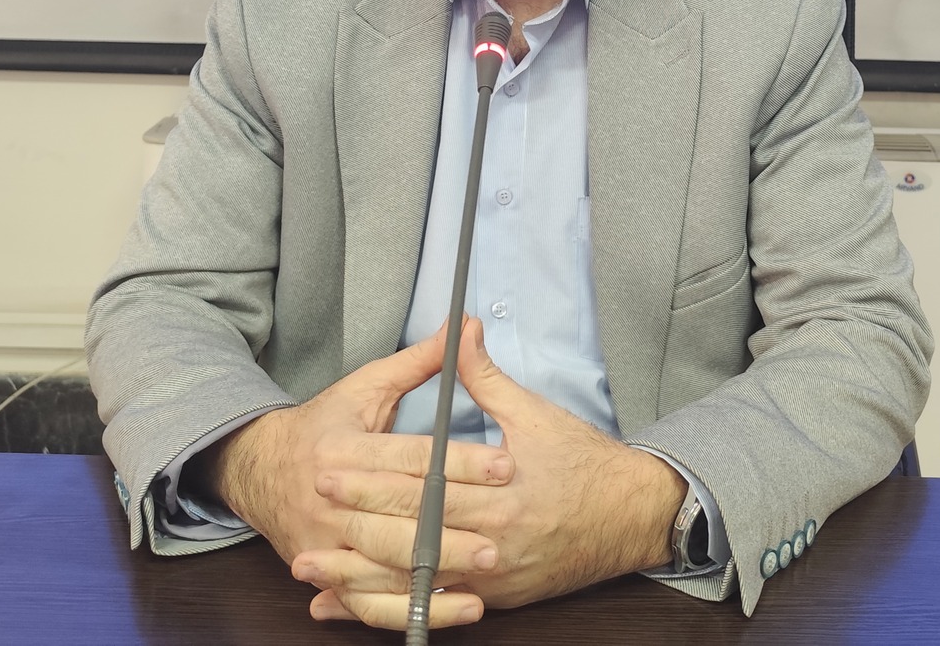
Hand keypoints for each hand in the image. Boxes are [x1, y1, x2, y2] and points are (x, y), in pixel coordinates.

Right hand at [195, 322, 514, 628]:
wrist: (257, 470)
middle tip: (500, 536)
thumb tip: (464, 325)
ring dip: (433, 575)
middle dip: (451, 529)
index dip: (460, 463)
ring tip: (482, 576)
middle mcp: (330, 500)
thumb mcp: (365, 387)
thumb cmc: (322, 426)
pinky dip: (407, 610)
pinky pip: (369, 603)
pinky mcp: (324, 574)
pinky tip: (448, 608)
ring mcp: (324, 543)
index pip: (411, 459)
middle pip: (398, 518)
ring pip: (384, 566)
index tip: (505, 466)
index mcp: (343, 449)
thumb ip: (418, 362)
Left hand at [294, 316, 685, 626]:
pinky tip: (352, 608)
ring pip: (417, 584)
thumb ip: (486, 378)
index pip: (421, 486)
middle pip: (411, 536)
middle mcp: (495, 541)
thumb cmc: (585, 463)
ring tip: (313, 576)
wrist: (632, 516)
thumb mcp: (535, 413)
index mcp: (500, 492)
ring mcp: (495, 577)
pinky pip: (435, 608)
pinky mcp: (497, 597)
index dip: (371, 479)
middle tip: (307, 520)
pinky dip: (392, 609)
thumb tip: (460, 330)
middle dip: (354, 527)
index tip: (329, 468)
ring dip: (361, 582)